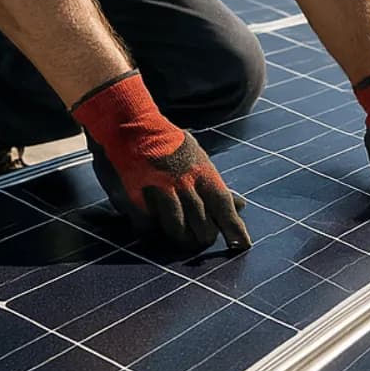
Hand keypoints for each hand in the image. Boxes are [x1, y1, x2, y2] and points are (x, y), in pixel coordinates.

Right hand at [70, 71, 250, 251]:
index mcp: (201, 172)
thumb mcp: (196, 158)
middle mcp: (183, 183)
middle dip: (203, 236)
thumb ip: (216, 185)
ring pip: (177, 231)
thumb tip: (242, 205)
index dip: (234, 228)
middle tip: (200, 238)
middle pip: (202, 226)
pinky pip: (148, 227)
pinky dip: (150, 229)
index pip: (223, 205)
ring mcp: (159, 192)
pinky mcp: (135, 200)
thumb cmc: (166, 145)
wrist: (127, 125)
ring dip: (179, 236)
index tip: (242, 245)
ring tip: (178, 235)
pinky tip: (151, 222)